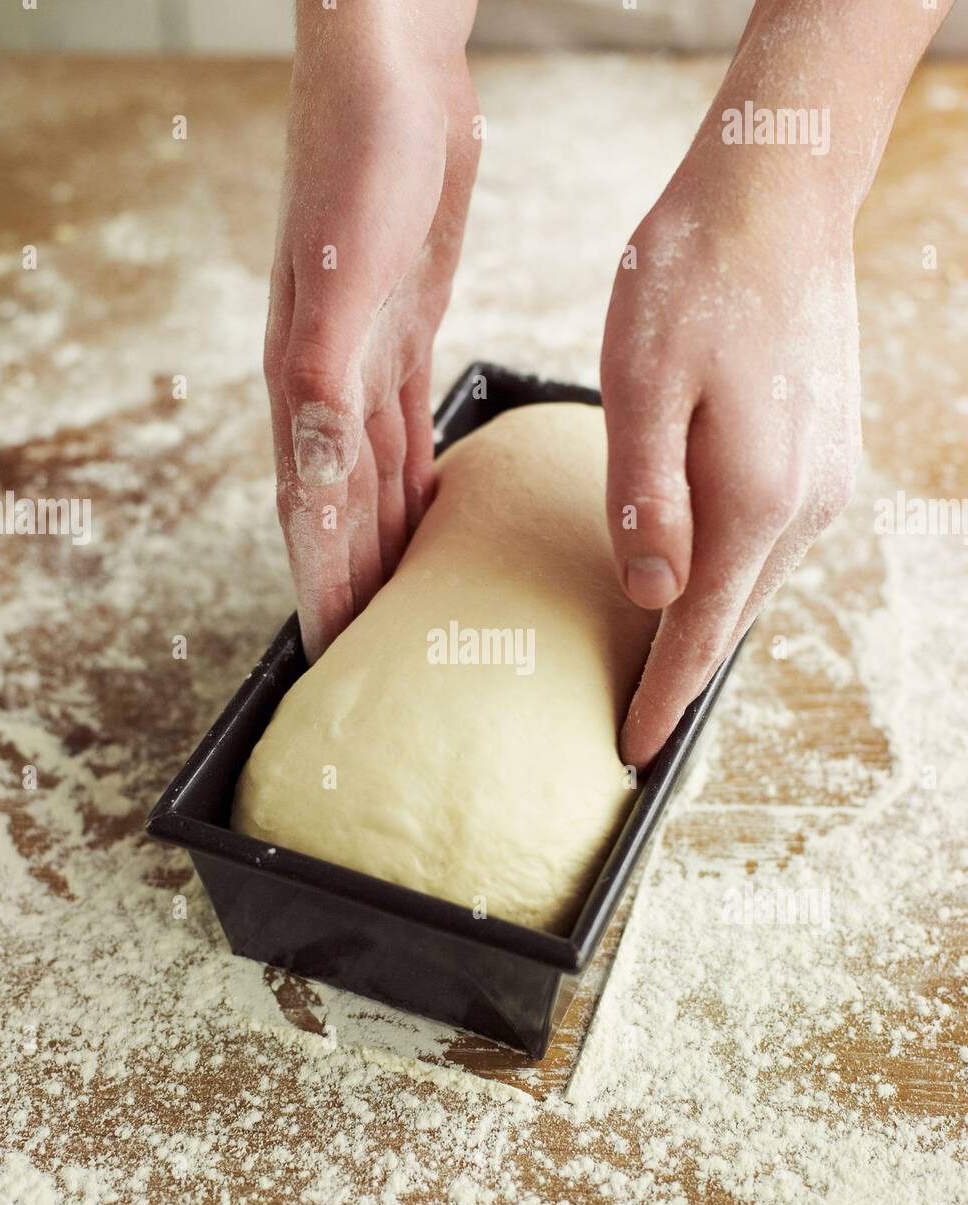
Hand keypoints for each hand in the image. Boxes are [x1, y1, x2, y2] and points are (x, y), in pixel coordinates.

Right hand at [265, 6, 478, 660]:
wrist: (389, 74)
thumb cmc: (357, 159)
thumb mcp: (341, 268)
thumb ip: (321, 368)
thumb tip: (313, 464)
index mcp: (304, 380)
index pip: (311, 508)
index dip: (320, 583)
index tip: (330, 651)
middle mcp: (327, 381)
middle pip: (342, 508)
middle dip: (352, 582)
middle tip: (369, 651)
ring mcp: (366, 358)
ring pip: (376, 478)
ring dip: (385, 543)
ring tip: (401, 603)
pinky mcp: (404, 332)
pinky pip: (409, 432)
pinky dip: (417, 482)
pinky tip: (431, 512)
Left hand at [601, 174, 859, 766]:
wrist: (776, 197)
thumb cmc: (691, 277)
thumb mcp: (640, 385)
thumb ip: (644, 498)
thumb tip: (650, 597)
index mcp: (754, 500)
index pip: (697, 633)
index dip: (661, 698)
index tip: (631, 753)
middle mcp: (805, 505)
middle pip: (730, 620)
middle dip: (682, 674)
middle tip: (635, 720)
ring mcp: (826, 481)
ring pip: (754, 584)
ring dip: (706, 624)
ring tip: (658, 663)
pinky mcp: (827, 454)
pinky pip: (771, 543)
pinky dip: (730, 575)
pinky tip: (698, 575)